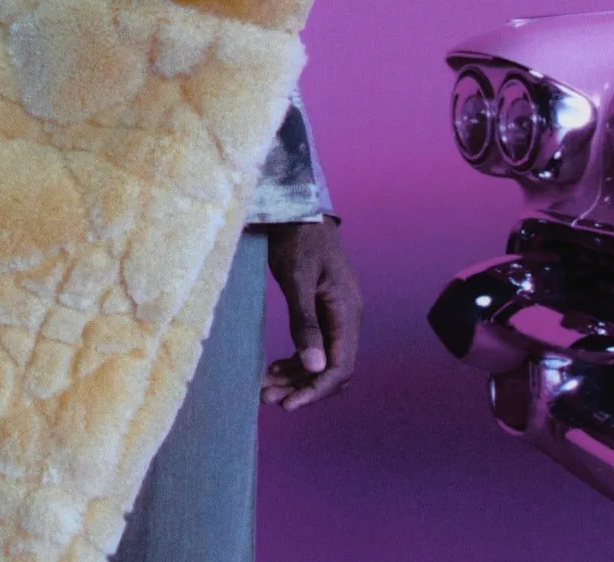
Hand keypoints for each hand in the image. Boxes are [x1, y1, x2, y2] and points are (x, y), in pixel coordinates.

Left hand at [262, 218, 362, 410]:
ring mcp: (337, 313)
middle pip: (332, 369)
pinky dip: (297, 360)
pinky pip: (316, 346)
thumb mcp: (296, 279)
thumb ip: (305, 322)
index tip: (288, 404)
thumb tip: (316, 366)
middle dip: (303, 387)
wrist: (297, 207)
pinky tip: (275, 368)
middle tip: (267, 398)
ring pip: (322, 360)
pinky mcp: (323, 309)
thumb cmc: (297, 238)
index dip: (316, 390)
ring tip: (266, 389)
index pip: (341, 366)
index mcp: (347, 311)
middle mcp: (347, 316)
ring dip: (297, 378)